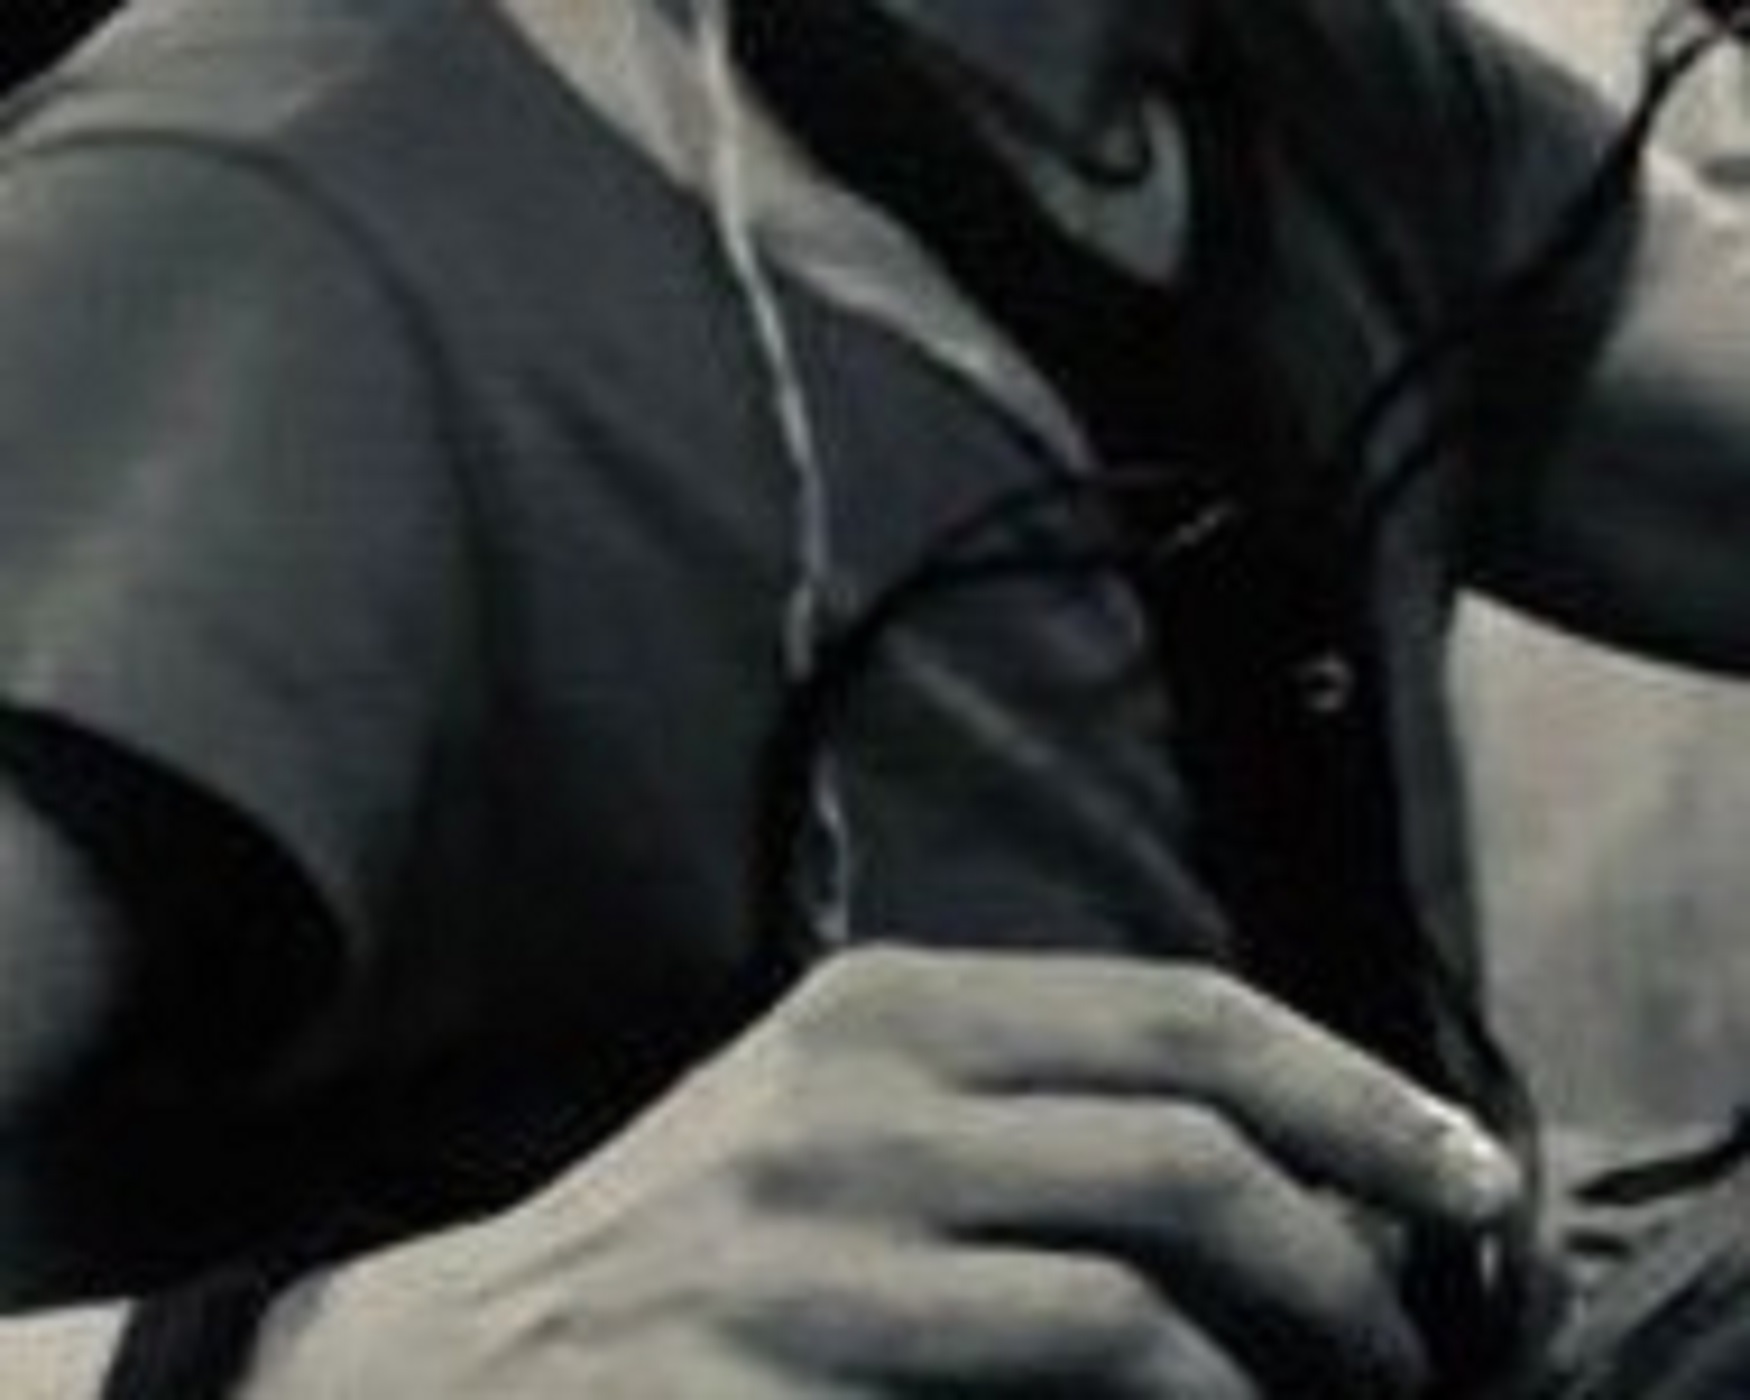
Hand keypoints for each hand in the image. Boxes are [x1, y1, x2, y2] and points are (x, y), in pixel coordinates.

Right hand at [240, 946, 1520, 1397]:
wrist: (458, 1366)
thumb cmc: (690, 1243)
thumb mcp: (840, 1113)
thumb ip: (1015, 1104)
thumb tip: (1258, 1152)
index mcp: (886, 1008)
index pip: (1176, 1011)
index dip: (1348, 1088)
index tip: (1460, 1171)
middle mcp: (852, 1101)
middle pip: (1182, 1144)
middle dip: (1345, 1249)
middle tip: (1403, 1335)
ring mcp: (806, 1249)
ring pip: (1130, 1298)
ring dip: (1273, 1368)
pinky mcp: (770, 1377)